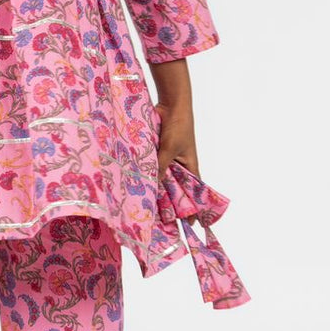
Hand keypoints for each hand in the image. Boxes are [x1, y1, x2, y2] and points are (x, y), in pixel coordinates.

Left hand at [154, 101, 199, 221]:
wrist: (171, 104)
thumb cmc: (178, 126)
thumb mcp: (170, 149)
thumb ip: (160, 166)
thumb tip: (152, 185)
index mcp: (191, 167)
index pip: (194, 194)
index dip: (193, 209)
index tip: (192, 226)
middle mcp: (180, 166)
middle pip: (175, 189)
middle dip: (169, 203)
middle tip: (160, 222)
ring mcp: (167, 159)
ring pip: (161, 179)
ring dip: (155, 188)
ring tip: (145, 207)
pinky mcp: (156, 151)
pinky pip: (152, 166)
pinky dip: (147, 173)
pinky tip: (135, 184)